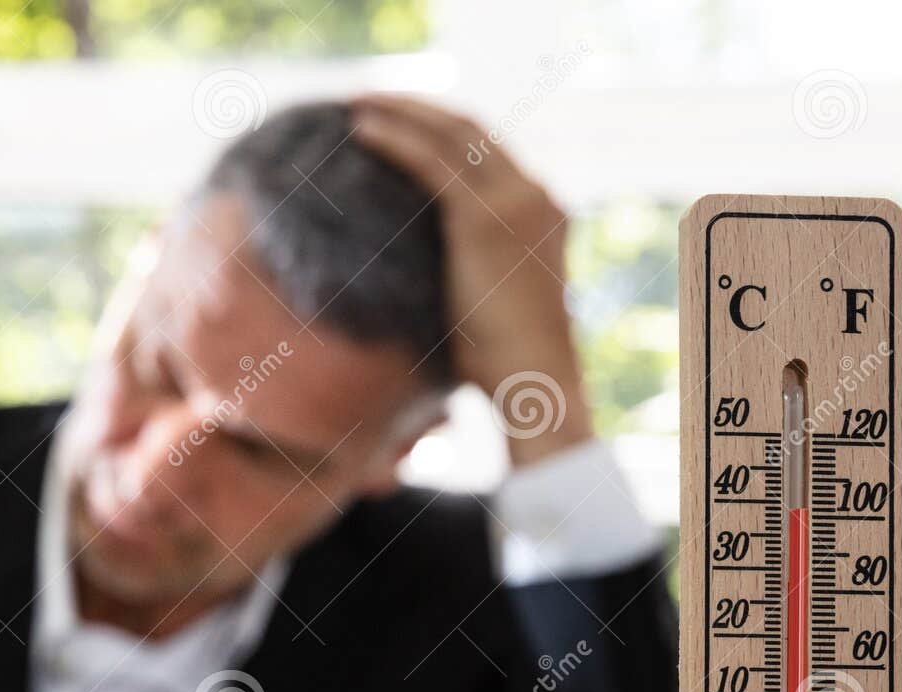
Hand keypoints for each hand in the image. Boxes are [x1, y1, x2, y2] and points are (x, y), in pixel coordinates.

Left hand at [350, 93, 593, 466]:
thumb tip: (415, 278)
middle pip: (471, 129)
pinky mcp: (485, 218)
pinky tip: (360, 129)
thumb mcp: (487, 303)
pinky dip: (395, 139)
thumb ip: (465, 273)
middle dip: (420, 108)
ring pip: (451, 133)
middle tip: (373, 99)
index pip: (489, 152)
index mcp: (542, 211)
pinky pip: (432, 162)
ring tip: (359, 102)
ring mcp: (515, 202)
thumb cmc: (505, 366)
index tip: (404, 122)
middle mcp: (535, 195)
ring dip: (402, 111)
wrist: (535, 382)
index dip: (444, 130)